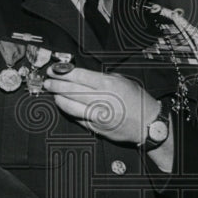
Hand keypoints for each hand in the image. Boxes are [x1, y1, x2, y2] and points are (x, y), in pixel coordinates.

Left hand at [44, 66, 158, 145]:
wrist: (149, 123)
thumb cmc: (138, 101)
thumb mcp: (124, 81)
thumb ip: (103, 78)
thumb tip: (83, 76)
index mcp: (109, 84)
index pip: (79, 76)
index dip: (63, 72)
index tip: (54, 70)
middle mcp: (102, 99)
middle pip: (72, 90)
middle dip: (56, 85)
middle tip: (48, 82)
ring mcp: (98, 115)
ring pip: (71, 106)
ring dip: (59, 99)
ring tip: (54, 94)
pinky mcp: (97, 127)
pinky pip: (77, 118)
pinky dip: (69, 111)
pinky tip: (64, 106)